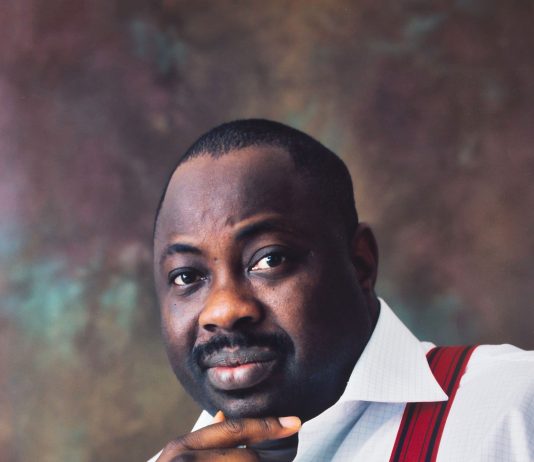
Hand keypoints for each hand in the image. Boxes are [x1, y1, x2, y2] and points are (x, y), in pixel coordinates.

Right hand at [156, 413, 300, 460]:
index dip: (268, 426)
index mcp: (183, 446)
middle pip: (248, 458)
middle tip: (275, 459)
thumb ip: (204, 439)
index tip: (295, 423)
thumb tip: (222, 415)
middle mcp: (186, 460)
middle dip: (262, 460)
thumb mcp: (179, 458)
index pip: (236, 430)